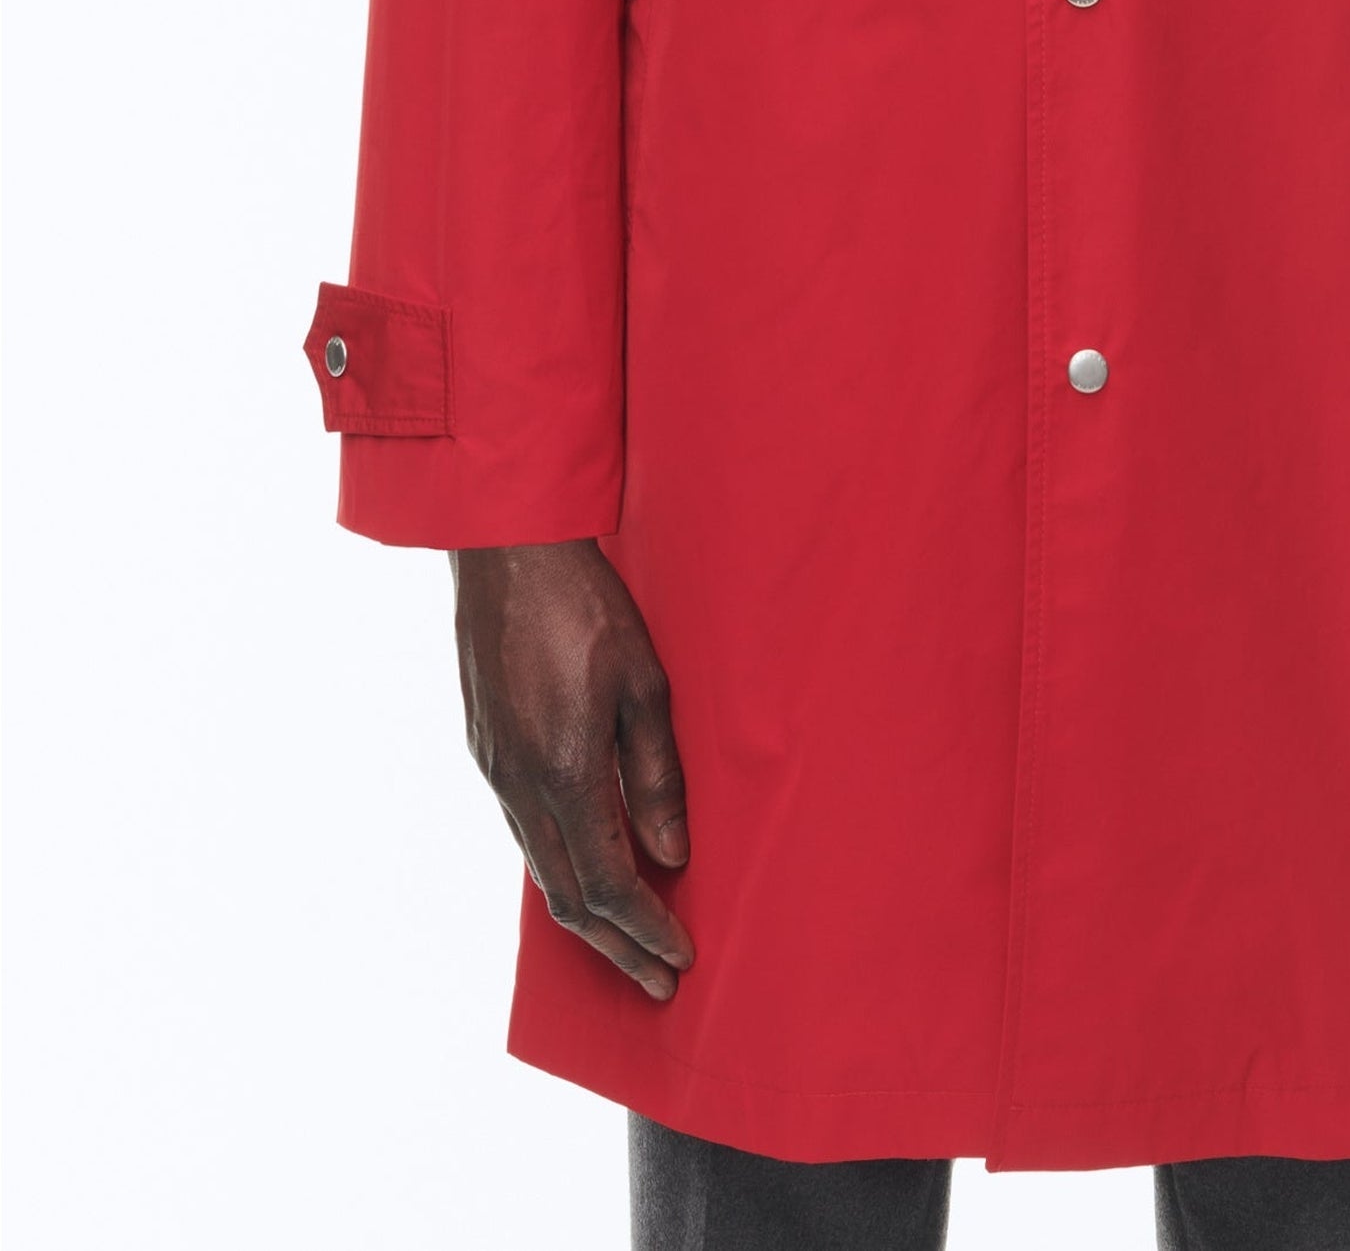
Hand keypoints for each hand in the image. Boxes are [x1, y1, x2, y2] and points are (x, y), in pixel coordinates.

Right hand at [451, 540, 694, 999]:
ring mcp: (495, 770)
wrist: (504, 550)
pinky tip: (588, 872)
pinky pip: (524, 834)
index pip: (609, 884)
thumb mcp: (644, 683)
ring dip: (587, 916)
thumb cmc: (586, 604)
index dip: (646, 929)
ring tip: (629, 943)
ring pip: (541, 871)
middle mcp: (520, 785)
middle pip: (568, 898)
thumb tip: (672, 852)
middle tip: (659, 982)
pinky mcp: (486, 750)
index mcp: (563, 773)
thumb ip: (657, 774)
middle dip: (617, 948)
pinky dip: (561, 870)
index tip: (681, 958)